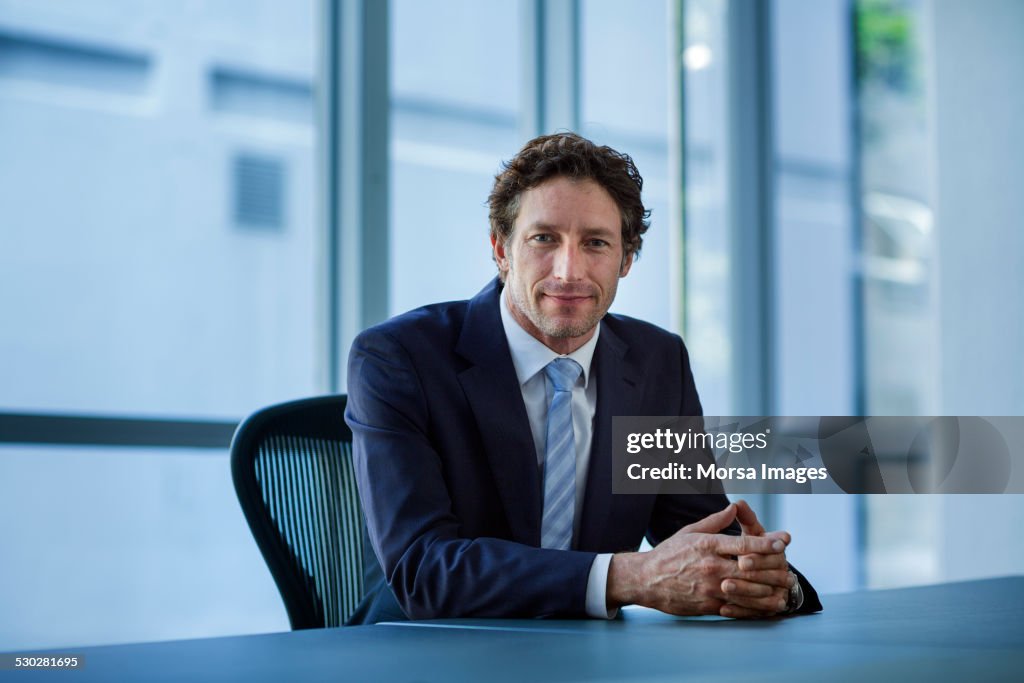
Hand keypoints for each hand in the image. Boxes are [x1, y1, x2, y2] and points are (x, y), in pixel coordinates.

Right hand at [606, 503, 788, 615]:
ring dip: (768, 591)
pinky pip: (735, 607)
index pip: (743, 543)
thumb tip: (734, 508)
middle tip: (790, 572)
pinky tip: (765, 608)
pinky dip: (753, 608)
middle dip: (773, 571)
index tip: (783, 543)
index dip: (766, 543)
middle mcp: (710, 566)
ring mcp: (710, 587)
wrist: (646, 579)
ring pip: (746, 590)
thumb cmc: (668, 553)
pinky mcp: (707, 604)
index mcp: (707, 545)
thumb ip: (715, 521)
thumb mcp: (689, 531)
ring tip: (783, 591)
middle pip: (750, 569)